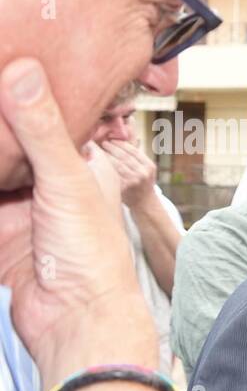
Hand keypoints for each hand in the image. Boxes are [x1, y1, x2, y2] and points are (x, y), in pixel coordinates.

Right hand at [0, 60, 154, 380]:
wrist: (78, 322)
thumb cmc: (93, 255)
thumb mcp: (67, 179)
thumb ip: (42, 127)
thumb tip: (21, 68)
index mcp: (82, 163)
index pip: (46, 116)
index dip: (18, 92)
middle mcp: (52, 182)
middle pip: (11, 142)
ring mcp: (23, 209)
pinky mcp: (1, 235)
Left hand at [100, 137, 156, 208]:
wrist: (144, 203)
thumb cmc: (142, 183)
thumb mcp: (145, 168)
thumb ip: (137, 154)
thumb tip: (130, 133)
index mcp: (149, 166)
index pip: (134, 151)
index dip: (121, 144)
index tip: (112, 139)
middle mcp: (143, 173)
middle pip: (124, 156)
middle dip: (112, 148)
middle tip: (103, 143)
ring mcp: (134, 180)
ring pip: (117, 164)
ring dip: (106, 156)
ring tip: (98, 150)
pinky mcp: (125, 187)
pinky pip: (112, 174)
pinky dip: (104, 167)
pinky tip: (98, 162)